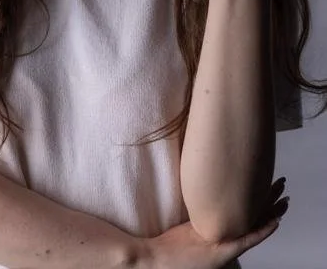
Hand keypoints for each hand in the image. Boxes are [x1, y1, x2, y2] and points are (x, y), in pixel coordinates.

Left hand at [132, 176, 288, 268]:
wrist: (157, 260)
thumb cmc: (168, 242)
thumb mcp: (188, 219)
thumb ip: (199, 205)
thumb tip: (199, 179)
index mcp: (219, 230)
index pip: (244, 213)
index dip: (258, 200)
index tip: (268, 184)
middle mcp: (225, 239)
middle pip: (254, 216)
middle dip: (269, 201)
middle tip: (281, 186)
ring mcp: (225, 247)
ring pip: (255, 226)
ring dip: (270, 212)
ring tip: (283, 199)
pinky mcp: (222, 254)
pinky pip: (247, 240)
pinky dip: (262, 231)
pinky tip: (273, 222)